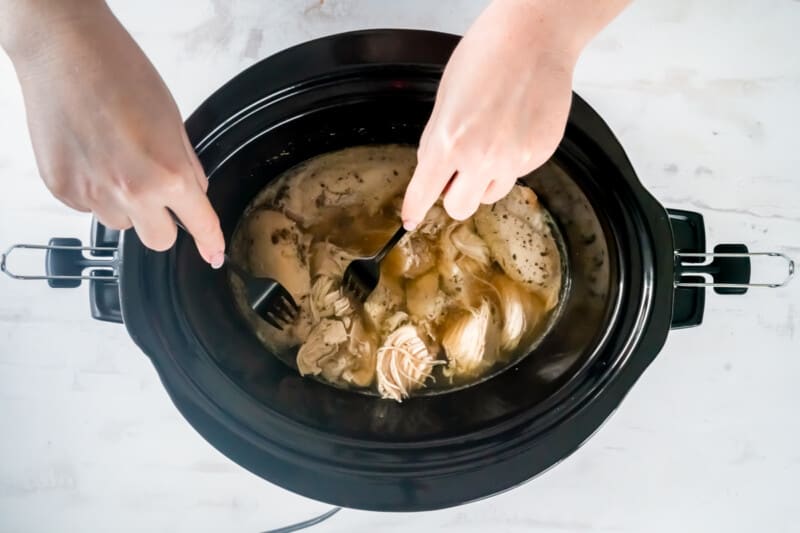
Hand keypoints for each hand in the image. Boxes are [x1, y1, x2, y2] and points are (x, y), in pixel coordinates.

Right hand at [3, 1, 224, 266]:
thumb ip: (186, 166)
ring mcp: (93, 194)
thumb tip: (195, 194)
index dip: (210, 242)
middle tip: (156, 191)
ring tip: (115, 160)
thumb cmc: (121, 74)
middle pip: (159, 241)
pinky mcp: (63, 190)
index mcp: (168, 175)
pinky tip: (92, 156)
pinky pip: (89, 208)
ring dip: (125, 204)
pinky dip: (94, 191)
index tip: (214, 255)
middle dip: (163, 222)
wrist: (65, 52)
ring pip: (122, 224)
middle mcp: (131, 193)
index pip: (199, 224)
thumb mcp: (172, 121)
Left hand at [401, 0, 625, 228]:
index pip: (425, 192)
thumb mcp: (446, 98)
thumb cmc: (487, 56)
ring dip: (484, 179)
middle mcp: (483, 157)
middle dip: (454, 195)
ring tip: (491, 141)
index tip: (411, 220)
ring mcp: (516, 159)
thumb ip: (436, 140)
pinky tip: (514, 128)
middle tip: (457, 173)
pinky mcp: (541, 155)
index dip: (415, 209)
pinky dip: (512, 161)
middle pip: (460, 208)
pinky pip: (518, 174)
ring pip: (491, 194)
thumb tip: (431, 170)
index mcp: (451, 142)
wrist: (534, 38)